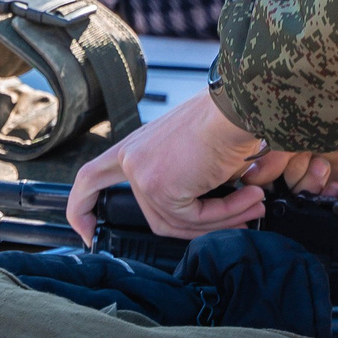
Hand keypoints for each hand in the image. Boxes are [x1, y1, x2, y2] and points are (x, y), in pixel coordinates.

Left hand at [69, 89, 291, 241]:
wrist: (239, 106)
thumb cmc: (227, 118)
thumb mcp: (195, 152)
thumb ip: (187, 183)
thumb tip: (211, 219)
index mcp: (135, 147)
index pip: (91, 179)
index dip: (82, 208)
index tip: (86, 231)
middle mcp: (132, 159)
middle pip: (156, 216)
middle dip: (204, 224)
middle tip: (239, 219)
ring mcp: (142, 173)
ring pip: (179, 222)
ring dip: (224, 218)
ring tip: (255, 205)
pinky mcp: (159, 186)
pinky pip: (194, 218)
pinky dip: (226, 213)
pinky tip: (250, 199)